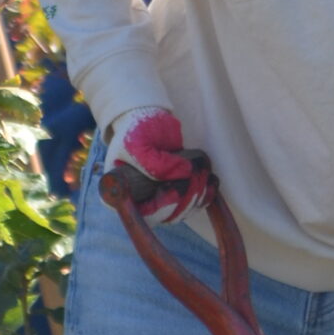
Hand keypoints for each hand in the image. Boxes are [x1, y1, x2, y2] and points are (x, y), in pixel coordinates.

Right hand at [107, 107, 213, 224]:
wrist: (148, 119)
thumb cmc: (135, 130)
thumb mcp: (136, 143)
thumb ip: (154, 163)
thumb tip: (184, 174)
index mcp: (122, 197)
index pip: (147, 214)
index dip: (165, 205)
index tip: (177, 187)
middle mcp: (142, 203)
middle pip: (171, 215)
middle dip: (188, 195)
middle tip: (196, 171)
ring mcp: (162, 199)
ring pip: (186, 209)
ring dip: (200, 191)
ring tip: (202, 167)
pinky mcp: (179, 192)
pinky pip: (196, 202)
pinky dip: (208, 192)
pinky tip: (211, 178)